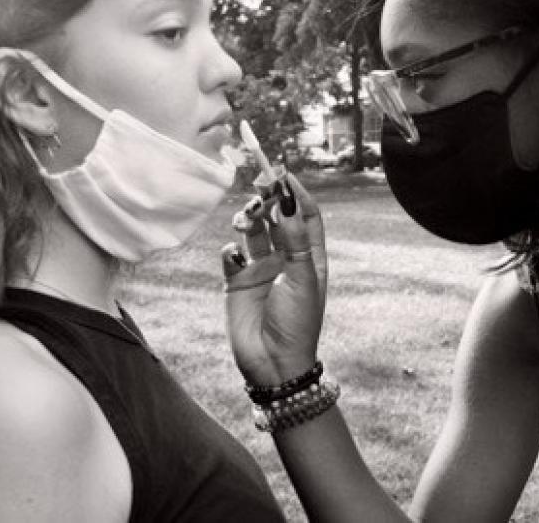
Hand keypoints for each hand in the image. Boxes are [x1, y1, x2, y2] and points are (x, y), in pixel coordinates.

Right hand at [221, 173, 327, 385]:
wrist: (273, 364)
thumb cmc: (297, 323)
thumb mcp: (302, 278)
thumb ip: (295, 239)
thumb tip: (289, 200)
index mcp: (308, 257)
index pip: (305, 216)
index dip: (296, 194)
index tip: (284, 174)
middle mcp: (284, 259)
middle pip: (276, 219)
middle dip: (267, 201)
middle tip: (258, 187)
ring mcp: (260, 269)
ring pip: (253, 232)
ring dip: (248, 220)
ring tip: (246, 220)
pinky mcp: (236, 282)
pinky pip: (230, 255)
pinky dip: (230, 250)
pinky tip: (234, 256)